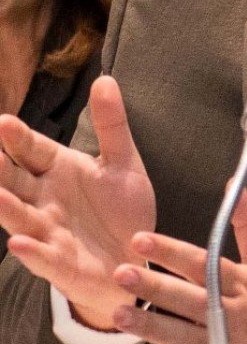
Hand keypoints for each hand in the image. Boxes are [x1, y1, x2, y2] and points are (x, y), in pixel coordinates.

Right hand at [0, 76, 154, 330]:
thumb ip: (112, 125)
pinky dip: (32, 251)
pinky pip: (44, 257)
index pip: (31, 149)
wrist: (137, 257)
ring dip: (6, 207)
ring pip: (20, 216)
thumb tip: (105, 79)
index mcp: (57, 170)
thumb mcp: (123, 163)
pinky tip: (20, 242)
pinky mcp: (61, 264)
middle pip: (14, 181)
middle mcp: (44, 199)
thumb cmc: (122, 210)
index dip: (18, 138)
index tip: (4, 122)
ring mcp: (49, 232)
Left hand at [110, 189, 246, 343]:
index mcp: (241, 281)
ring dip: (149, 325)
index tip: (142, 240)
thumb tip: (236, 190)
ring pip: (180, 334)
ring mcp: (222, 342)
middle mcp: (229, 310)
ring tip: (120, 314)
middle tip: (122, 273)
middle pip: (187, 298)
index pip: (202, 262)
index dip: (171, 251)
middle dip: (154, 286)